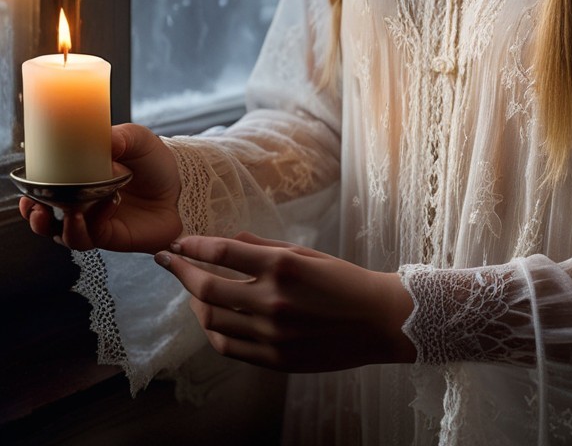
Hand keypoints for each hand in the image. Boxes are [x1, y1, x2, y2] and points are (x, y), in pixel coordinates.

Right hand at [19, 123, 181, 253]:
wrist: (181, 185)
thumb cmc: (154, 162)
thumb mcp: (138, 140)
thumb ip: (122, 137)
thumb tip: (107, 140)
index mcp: (80, 181)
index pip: (47, 191)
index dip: (32, 194)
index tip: (27, 191)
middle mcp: (82, 204)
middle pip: (47, 219)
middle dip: (36, 217)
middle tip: (36, 208)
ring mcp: (95, 222)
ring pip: (65, 234)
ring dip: (61, 226)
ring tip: (70, 212)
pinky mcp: (110, 236)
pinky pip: (93, 235)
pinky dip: (95, 221)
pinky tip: (109, 203)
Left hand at [154, 231, 416, 372]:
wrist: (377, 321)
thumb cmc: (345, 281)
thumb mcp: (307, 254)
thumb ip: (264, 248)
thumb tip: (227, 240)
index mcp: (283, 267)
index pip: (222, 252)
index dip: (194, 245)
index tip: (178, 241)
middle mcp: (272, 300)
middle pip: (207, 287)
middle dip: (180, 271)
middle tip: (166, 260)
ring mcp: (271, 334)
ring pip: (212, 319)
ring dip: (193, 301)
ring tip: (190, 288)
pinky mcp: (274, 359)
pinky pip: (228, 346)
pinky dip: (212, 329)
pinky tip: (210, 316)